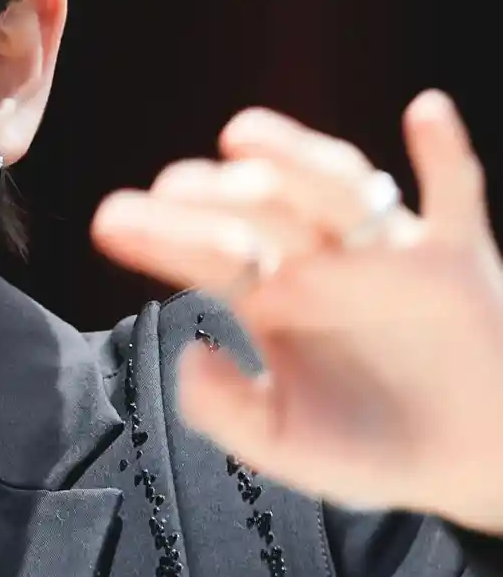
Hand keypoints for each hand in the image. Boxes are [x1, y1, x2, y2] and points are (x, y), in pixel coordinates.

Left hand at [89, 90, 502, 530]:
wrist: (470, 464)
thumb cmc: (371, 447)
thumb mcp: (285, 444)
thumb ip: (227, 412)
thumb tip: (188, 356)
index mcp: (273, 297)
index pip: (209, 253)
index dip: (162, 235)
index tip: (110, 219)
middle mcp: (323, 262)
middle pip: (263, 212)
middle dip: (216, 197)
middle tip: (171, 185)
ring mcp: (390, 254)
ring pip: (339, 191)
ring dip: (297, 158)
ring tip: (244, 135)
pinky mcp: (456, 259)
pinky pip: (454, 194)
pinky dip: (442, 153)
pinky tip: (423, 112)